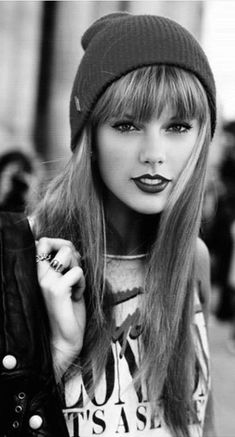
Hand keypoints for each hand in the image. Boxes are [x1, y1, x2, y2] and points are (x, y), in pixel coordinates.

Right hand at [36, 237, 85, 377]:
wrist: (63, 339)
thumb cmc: (66, 310)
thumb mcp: (63, 282)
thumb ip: (62, 264)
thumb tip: (69, 246)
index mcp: (36, 271)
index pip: (44, 241)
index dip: (62, 244)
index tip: (68, 263)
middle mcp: (36, 273)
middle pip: (62, 244)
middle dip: (75, 257)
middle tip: (74, 275)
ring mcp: (45, 281)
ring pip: (69, 252)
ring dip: (79, 269)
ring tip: (74, 286)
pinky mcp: (56, 290)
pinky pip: (77, 272)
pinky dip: (82, 284)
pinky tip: (75, 297)